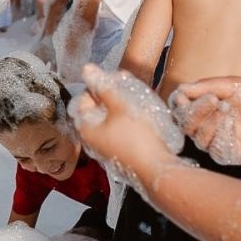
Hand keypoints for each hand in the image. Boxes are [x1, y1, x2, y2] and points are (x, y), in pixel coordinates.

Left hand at [70, 65, 184, 187]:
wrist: (157, 171)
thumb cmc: (137, 137)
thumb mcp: (120, 106)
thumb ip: (103, 87)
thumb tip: (86, 69)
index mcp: (85, 127)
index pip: (83, 98)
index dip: (98, 86)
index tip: (115, 81)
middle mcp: (91, 140)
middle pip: (96, 110)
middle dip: (110, 96)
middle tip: (127, 88)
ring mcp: (105, 149)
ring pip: (108, 121)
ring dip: (119, 109)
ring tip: (136, 100)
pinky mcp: (119, 154)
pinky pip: (118, 132)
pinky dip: (125, 122)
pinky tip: (139, 118)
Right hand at [169, 76, 240, 164]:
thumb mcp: (232, 85)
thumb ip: (206, 86)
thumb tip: (180, 89)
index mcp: (205, 109)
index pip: (180, 110)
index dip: (178, 103)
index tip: (184, 95)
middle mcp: (208, 127)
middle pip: (185, 125)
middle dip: (195, 112)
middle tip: (213, 100)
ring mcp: (218, 142)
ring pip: (198, 138)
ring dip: (209, 123)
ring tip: (226, 108)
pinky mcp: (230, 155)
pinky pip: (215, 149)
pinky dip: (221, 135)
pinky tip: (233, 124)